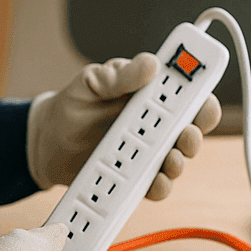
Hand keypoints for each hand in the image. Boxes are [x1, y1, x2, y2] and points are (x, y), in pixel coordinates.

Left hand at [26, 53, 220, 198]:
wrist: (48, 141)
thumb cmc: (74, 104)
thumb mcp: (93, 81)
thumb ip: (120, 74)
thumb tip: (150, 63)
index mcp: (150, 94)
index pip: (188, 92)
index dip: (202, 94)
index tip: (202, 99)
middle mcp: (155, 123)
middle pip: (192, 127)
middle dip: (196, 131)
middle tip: (187, 133)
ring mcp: (147, 152)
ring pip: (179, 158)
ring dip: (181, 160)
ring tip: (170, 159)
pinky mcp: (136, 177)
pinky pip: (157, 185)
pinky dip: (160, 186)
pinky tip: (155, 181)